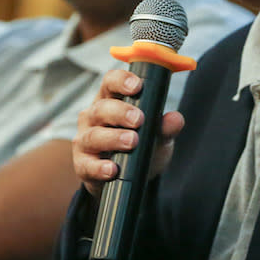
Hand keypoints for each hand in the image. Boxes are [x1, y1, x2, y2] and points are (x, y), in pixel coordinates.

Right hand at [73, 69, 183, 198]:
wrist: (128, 178)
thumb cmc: (139, 146)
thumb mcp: (157, 135)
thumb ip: (166, 127)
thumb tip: (176, 119)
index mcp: (111, 101)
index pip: (110, 82)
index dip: (121, 81)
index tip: (137, 86)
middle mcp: (94, 117)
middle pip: (101, 108)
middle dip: (120, 112)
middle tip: (138, 119)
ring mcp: (85, 141)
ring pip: (94, 136)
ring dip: (113, 138)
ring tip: (132, 141)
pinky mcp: (83, 165)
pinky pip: (87, 165)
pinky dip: (100, 167)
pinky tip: (112, 169)